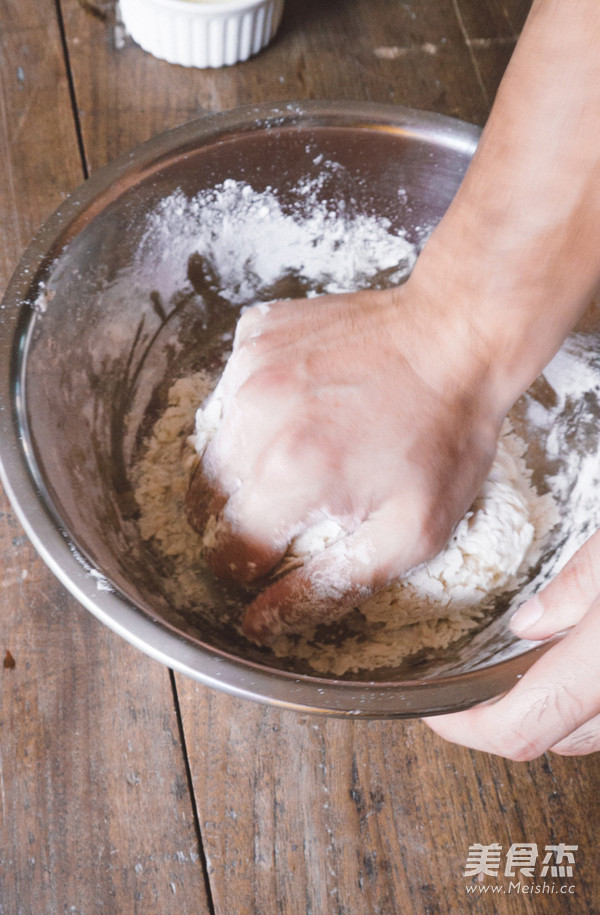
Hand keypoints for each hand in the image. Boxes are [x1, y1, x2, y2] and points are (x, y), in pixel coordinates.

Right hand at [186, 280, 503, 643]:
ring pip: (210, 448)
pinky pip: (229, 393)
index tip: (278, 556)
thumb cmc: (444, 437)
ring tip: (300, 455)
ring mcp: (250, 368)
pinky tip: (302, 407)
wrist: (457, 335)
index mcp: (289, 474)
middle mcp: (255, 418)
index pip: (226, 552)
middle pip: (204, 501)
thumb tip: (259, 623)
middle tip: (291, 508)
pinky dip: (253, 412)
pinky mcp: (255, 335)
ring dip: (243, 467)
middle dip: (238, 520)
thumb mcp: (411, 533)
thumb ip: (330, 586)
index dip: (250, 568)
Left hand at [424, 529, 599, 758]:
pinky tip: (575, 659)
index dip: (464, 730)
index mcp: (599, 668)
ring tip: (526, 667)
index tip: (436, 713)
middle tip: (474, 686)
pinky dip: (584, 700)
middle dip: (506, 716)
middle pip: (551, 737)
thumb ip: (574, 587)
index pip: (517, 728)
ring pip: (584, 732)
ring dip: (551, 709)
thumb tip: (528, 624)